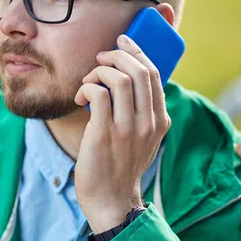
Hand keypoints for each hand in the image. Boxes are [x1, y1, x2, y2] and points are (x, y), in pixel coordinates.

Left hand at [74, 34, 171, 232]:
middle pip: (139, 71)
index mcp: (160, 120)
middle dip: (117, 55)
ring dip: (99, 71)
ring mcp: (127, 129)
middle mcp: (148, 123)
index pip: (153, 74)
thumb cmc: (122, 164)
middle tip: (101, 57)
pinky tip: (80, 98)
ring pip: (119, 79)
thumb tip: (128, 77)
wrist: (111, 199)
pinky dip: (86, 87)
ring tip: (88, 81)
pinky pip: (97, 94)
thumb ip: (143, 111)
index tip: (122, 41)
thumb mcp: (144, 137)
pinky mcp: (103, 134)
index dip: (136, 52)